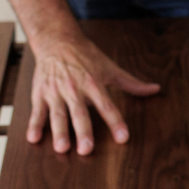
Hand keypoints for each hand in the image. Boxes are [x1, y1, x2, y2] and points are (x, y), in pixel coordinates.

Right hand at [27, 31, 160, 154]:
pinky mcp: (40, 94)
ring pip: (57, 114)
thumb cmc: (86, 56)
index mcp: (94, 83)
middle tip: (87, 149)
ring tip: (62, 148)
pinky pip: (37, 111)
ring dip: (59, 132)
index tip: (123, 138)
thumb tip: (155, 89)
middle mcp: (74, 88)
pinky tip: (33, 138)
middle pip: (80, 113)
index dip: (116, 122)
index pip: (107, 105)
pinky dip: (34, 125)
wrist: (57, 39)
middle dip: (83, 131)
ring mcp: (56, 92)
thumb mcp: (110, 68)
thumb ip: (131, 83)